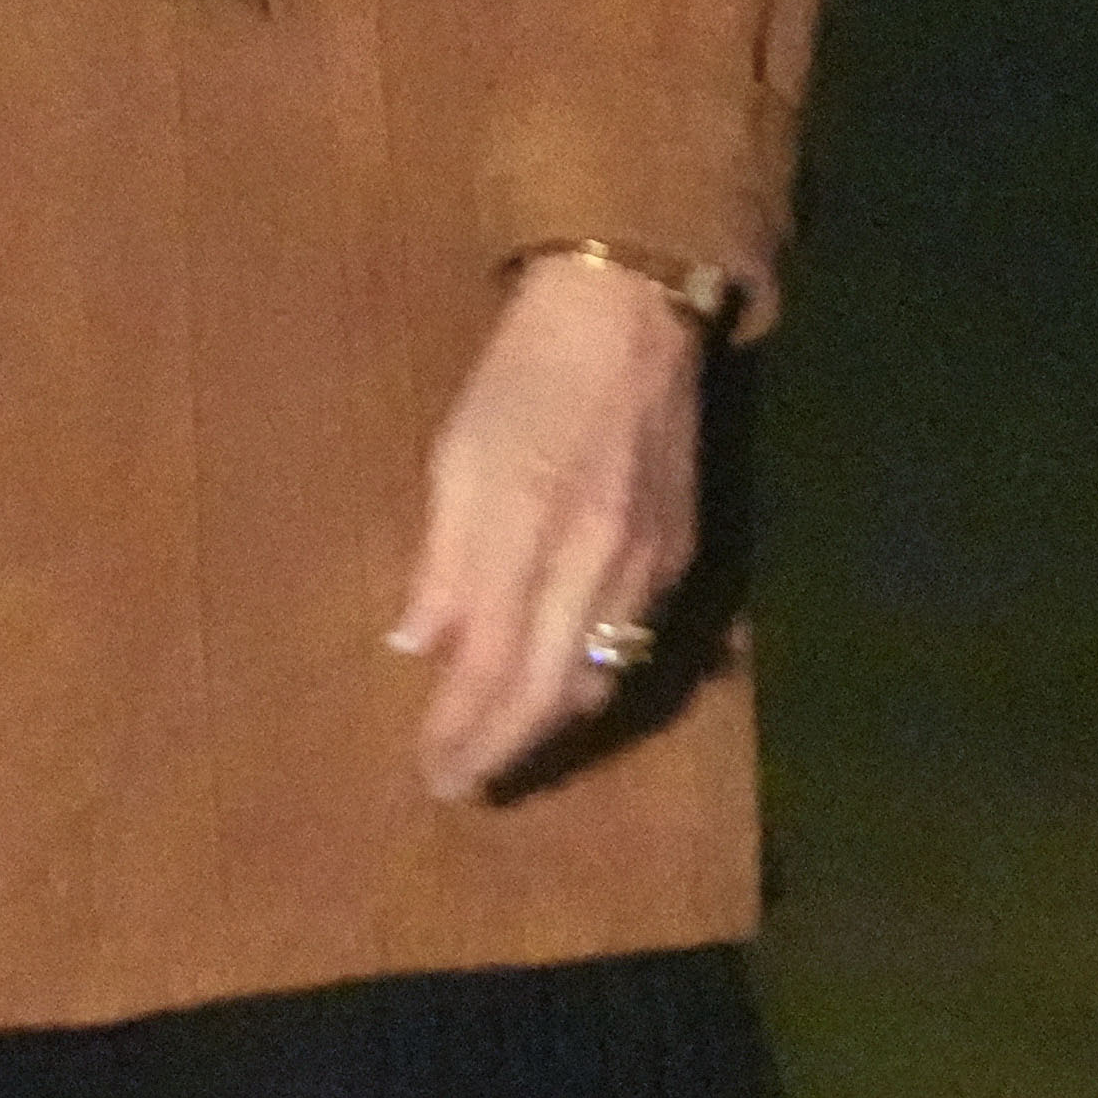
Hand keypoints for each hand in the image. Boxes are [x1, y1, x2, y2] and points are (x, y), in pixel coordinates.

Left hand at [387, 254, 707, 799]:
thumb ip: (444, 560)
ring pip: (598, 679)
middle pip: (548, 693)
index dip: (459, 732)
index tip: (430, 773)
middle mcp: (595, 567)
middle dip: (501, 750)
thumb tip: (417, 645)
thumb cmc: (524, 373)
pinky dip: (593, 681)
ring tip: (506, 751)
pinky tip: (566, 687)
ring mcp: (647, 564)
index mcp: (529, 538)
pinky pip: (634, 642)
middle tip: (462, 786)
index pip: (489, 669)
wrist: (633, 311)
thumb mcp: (458, 454)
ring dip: (547, 727)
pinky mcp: (681, 550)